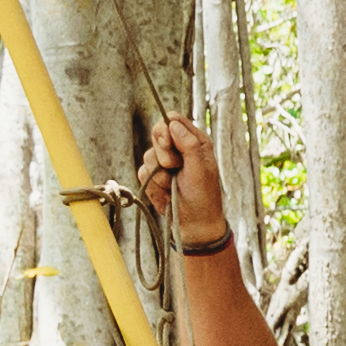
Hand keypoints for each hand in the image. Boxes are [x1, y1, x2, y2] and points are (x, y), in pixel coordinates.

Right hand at [139, 114, 231, 249]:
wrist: (194, 224)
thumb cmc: (204, 196)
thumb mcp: (200, 168)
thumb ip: (188, 144)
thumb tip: (172, 122)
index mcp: (194, 142)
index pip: (173, 121)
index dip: (166, 128)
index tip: (168, 142)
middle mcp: (177, 149)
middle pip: (157, 134)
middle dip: (164, 153)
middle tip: (175, 167)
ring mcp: (163, 164)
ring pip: (148, 155)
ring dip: (160, 174)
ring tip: (173, 185)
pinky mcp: (151, 178)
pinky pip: (142, 172)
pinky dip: (153, 185)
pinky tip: (165, 194)